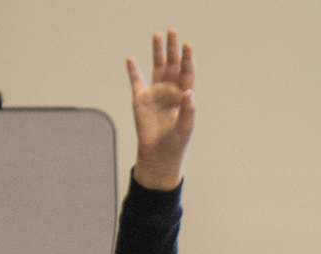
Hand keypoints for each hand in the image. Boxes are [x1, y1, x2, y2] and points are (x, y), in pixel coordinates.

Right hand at [127, 30, 194, 189]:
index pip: (187, 72)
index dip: (187, 59)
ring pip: (157, 67)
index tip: (187, 45)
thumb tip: (189, 92)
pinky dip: (133, 70)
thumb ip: (188, 110)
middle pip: (172, 64)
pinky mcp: (141, 100)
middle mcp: (170, 90)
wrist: (158, 155)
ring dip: (157, 52)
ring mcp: (156, 93)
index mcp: (183, 94)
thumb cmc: (175, 142)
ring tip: (157, 35)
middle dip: (172, 48)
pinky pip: (136, 82)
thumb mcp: (184, 127)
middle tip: (172, 31)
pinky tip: (131, 59)